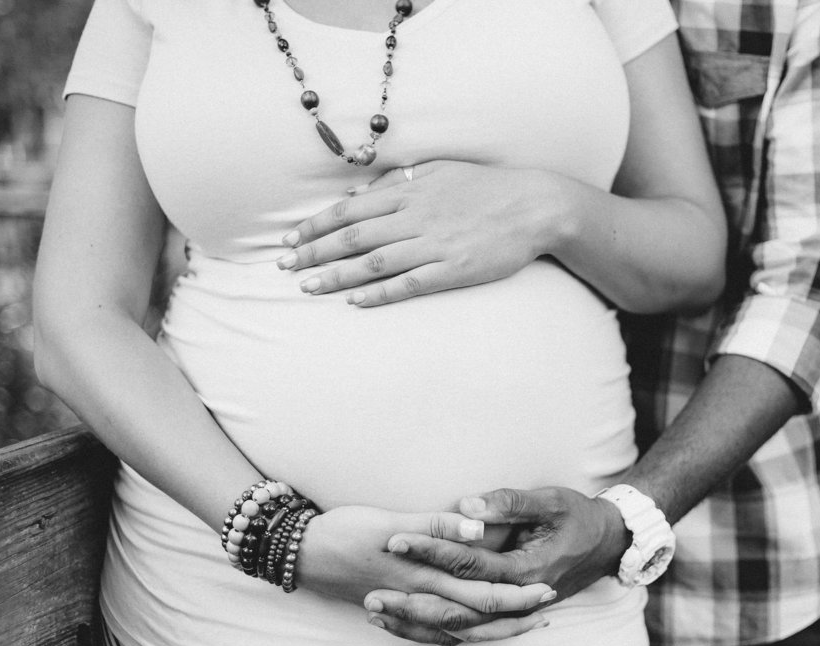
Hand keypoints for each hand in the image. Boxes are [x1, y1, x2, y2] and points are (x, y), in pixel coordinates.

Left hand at [278, 161, 556, 305]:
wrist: (535, 206)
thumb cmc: (488, 187)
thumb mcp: (441, 170)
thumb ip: (400, 181)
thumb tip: (362, 192)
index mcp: (409, 191)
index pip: (349, 209)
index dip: (315, 225)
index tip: (289, 239)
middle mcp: (415, 216)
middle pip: (352, 236)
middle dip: (313, 252)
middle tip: (284, 268)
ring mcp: (434, 244)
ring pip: (373, 261)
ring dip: (337, 275)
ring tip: (308, 287)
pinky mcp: (453, 269)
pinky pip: (408, 283)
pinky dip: (379, 293)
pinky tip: (355, 301)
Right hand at [296, 505, 554, 645]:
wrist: (298, 552)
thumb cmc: (345, 530)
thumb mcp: (391, 522)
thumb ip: (436, 526)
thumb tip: (477, 530)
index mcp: (424, 576)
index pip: (481, 593)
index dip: (515, 595)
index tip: (545, 590)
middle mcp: (418, 598)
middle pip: (475, 616)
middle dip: (513, 616)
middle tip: (545, 611)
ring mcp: (404, 607)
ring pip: (455, 628)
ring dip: (489, 628)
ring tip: (519, 625)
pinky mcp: (390, 608)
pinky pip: (426, 633)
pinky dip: (450, 636)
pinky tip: (464, 636)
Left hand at [363, 488, 628, 642]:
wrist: (608, 544)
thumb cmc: (578, 516)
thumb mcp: (550, 500)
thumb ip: (509, 504)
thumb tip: (467, 508)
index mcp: (526, 568)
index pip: (468, 563)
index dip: (430, 551)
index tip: (395, 539)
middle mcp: (517, 598)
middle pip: (456, 607)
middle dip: (411, 600)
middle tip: (370, 591)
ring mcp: (513, 612)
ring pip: (459, 629)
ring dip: (417, 623)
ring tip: (375, 613)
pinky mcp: (508, 616)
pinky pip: (467, 634)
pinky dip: (435, 633)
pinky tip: (402, 626)